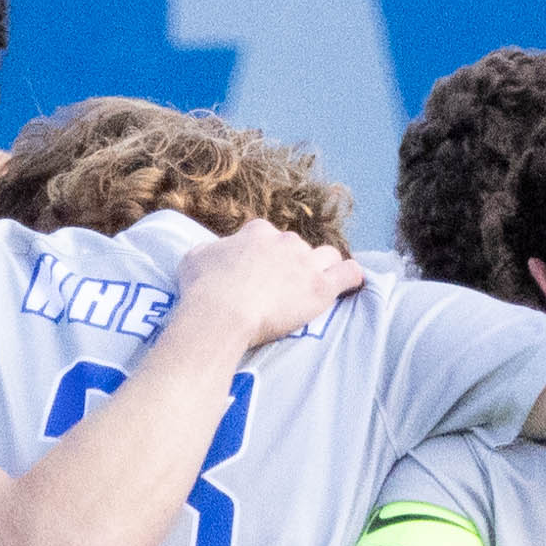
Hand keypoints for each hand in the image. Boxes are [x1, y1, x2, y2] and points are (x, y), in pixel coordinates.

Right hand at [172, 219, 363, 353]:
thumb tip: (212, 252)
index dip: (264, 253)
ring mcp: (305, 263)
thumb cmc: (203, 287)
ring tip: (316, 284)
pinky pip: (348, 273)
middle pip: (297, 246)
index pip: (267, 235)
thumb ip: (209, 251)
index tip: (258, 269)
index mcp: (257, 233)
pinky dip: (351, 277)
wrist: (223, 312)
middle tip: (281, 286)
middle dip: (292, 262)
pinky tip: (350, 284)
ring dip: (323, 267)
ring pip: (327, 255)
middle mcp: (284, 241)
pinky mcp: (320, 287)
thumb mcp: (194, 258)